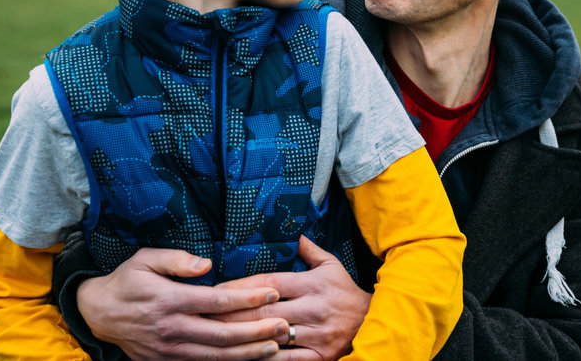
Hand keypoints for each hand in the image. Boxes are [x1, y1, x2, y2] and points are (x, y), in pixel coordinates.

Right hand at [77, 247, 288, 360]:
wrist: (98, 314)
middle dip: (256, 331)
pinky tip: (248, 359)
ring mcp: (169, 350)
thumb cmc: (127, 280)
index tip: (272, 293)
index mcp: (170, 300)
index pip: (217, 301)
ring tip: (275, 346)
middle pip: (222, 334)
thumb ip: (177, 259)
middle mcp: (172, 328)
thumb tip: (207, 263)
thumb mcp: (145, 259)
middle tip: (284, 324)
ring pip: (216, 356)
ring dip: (248, 353)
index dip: (247, 299)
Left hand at [216, 236, 371, 360]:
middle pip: (266, 311)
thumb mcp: (331, 265)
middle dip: (234, 314)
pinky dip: (269, 358)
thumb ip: (309, 250)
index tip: (217, 290)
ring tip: (220, 337)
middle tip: (207, 314)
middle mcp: (313, 307)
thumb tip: (292, 232)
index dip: (242, 287)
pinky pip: (290, 359)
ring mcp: (317, 333)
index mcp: (313, 283)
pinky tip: (248, 355)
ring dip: (246, 337)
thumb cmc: (346, 291)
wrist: (373, 321)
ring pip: (275, 336)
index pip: (271, 283)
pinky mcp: (321, 355)